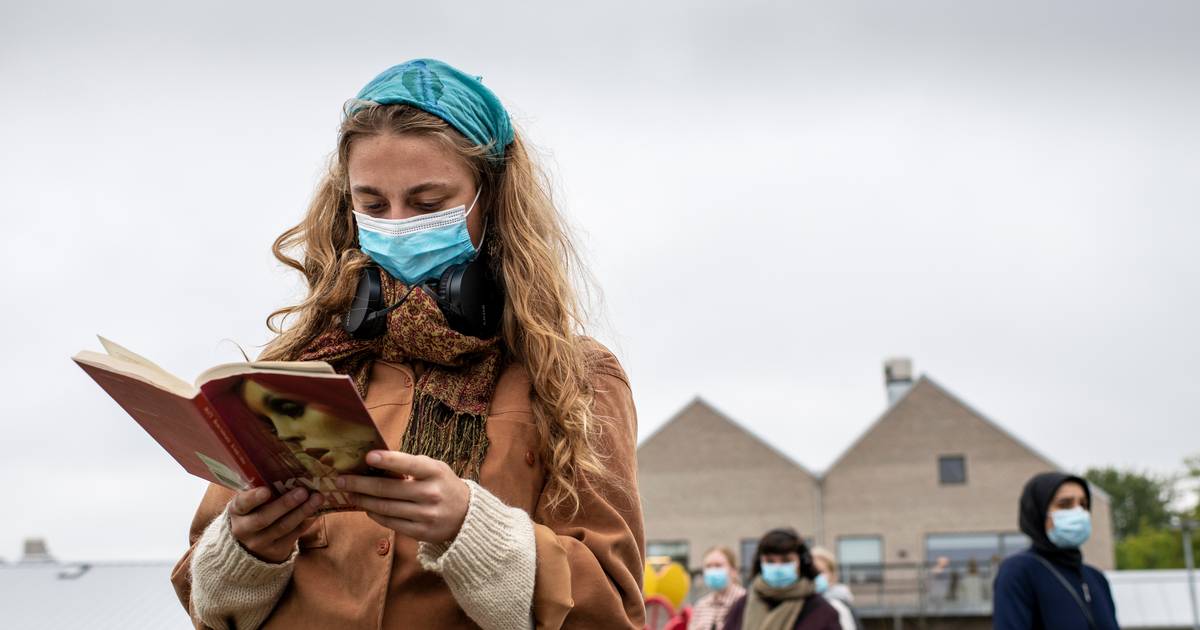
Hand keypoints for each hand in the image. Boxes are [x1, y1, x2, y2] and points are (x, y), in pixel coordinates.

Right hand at [228, 486, 324, 562]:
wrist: (248, 547)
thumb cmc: (253, 514)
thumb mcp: (249, 504)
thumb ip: (261, 491)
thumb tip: (287, 472)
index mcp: (236, 511)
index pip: (242, 504)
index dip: (254, 498)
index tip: (266, 490)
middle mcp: (244, 529)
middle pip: (264, 518)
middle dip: (285, 504)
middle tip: (303, 491)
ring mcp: (260, 543)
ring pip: (283, 527)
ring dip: (302, 512)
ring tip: (317, 498)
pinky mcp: (276, 551)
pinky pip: (294, 535)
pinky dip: (306, 522)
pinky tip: (317, 511)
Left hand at [336, 451, 469, 543]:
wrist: (467, 515)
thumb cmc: (443, 485)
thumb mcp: (435, 469)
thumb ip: (410, 465)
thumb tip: (375, 461)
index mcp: (435, 472)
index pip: (408, 464)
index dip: (387, 460)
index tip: (367, 457)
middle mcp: (431, 493)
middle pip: (388, 489)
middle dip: (360, 484)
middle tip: (341, 480)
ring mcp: (426, 515)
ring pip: (385, 508)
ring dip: (363, 500)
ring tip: (349, 494)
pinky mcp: (421, 532)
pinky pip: (391, 522)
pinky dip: (375, 514)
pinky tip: (367, 507)